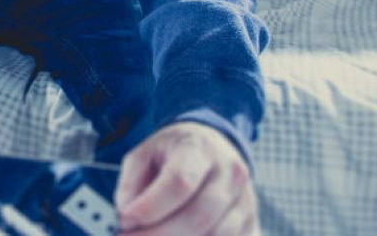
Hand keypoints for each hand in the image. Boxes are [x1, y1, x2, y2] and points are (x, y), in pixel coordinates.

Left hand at [114, 122, 258, 234]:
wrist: (212, 149)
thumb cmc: (172, 155)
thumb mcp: (144, 155)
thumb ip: (131, 184)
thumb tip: (126, 216)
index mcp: (200, 149)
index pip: (180, 182)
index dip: (150, 207)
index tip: (125, 220)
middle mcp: (230, 173)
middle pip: (198, 217)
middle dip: (159, 235)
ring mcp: (245, 201)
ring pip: (214, 235)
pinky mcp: (251, 225)